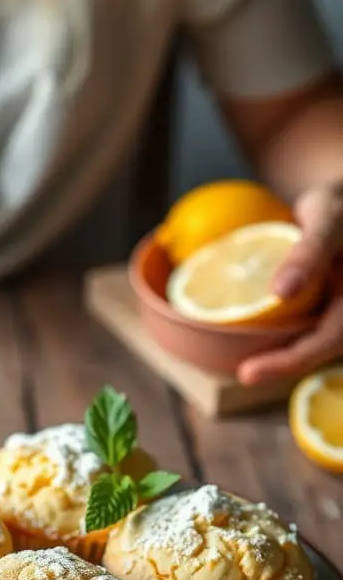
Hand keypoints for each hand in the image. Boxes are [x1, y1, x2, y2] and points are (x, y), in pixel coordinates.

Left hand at [238, 184, 342, 384]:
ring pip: (316, 341)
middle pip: (322, 348)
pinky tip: (257, 339)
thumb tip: (281, 292)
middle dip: (283, 364)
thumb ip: (309, 254)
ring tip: (251, 365)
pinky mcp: (328, 305)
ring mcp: (340, 309)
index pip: (329, 340)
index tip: (248, 373)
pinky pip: (308, 327)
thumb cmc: (341, 205)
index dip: (290, 361)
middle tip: (246, 374)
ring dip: (284, 355)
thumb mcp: (328, 219)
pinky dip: (284, 336)